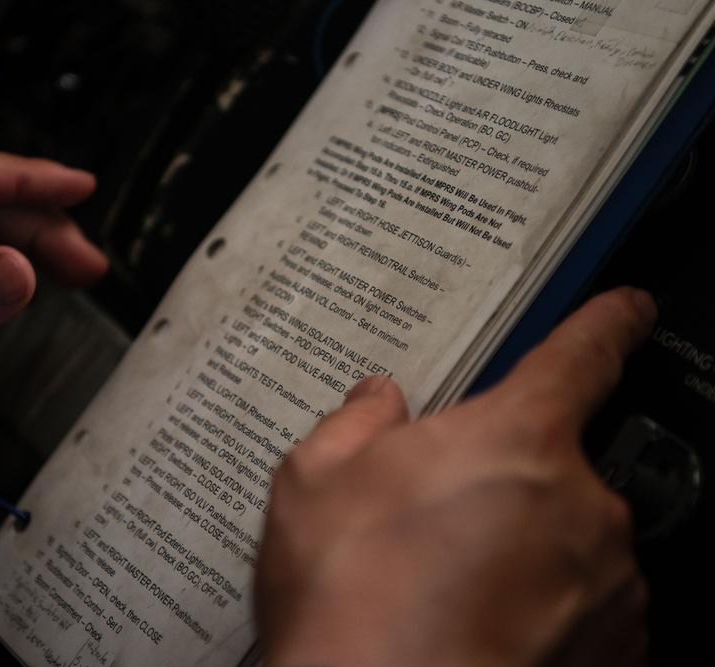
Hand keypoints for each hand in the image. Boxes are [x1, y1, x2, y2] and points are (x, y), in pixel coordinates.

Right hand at [256, 287, 655, 665]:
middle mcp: (581, 504)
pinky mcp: (614, 650)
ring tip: (441, 585)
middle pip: (554, 465)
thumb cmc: (351, 603)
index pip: (583, 353)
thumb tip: (374, 403)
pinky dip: (540, 611)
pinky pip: (581, 608)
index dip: (608, 323)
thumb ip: (356, 423)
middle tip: (432, 522)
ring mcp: (605, 584)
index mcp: (516, 437)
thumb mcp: (315, 482)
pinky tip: (473, 627)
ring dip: (521, 551)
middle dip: (502, 481)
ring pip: (567, 541)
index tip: (627, 310)